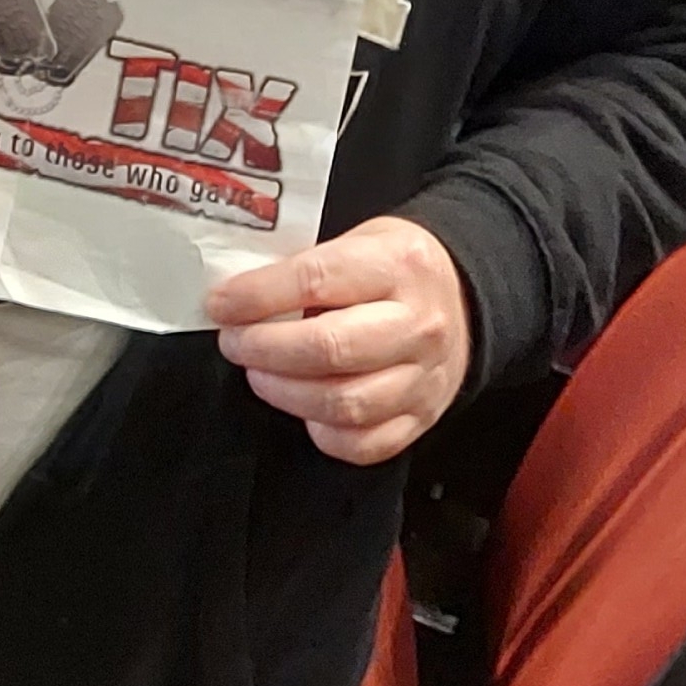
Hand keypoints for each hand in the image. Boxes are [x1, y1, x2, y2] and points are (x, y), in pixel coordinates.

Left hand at [205, 216, 471, 464]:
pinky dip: (324, 432)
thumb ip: (307, 268)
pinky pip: (365, 444)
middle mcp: (419, 324)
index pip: (318, 280)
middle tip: (235, 343)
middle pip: (330, 349)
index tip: (219, 305)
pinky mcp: (422, 418)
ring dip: (286, 393)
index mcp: (399, 264)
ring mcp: (424, 377)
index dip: (258, 296)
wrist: (465, 299)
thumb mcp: (359, 241)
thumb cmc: (394, 267)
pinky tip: (304, 408)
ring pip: (344, 404)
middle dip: (265, 349)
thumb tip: (236, 298)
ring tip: (260, 374)